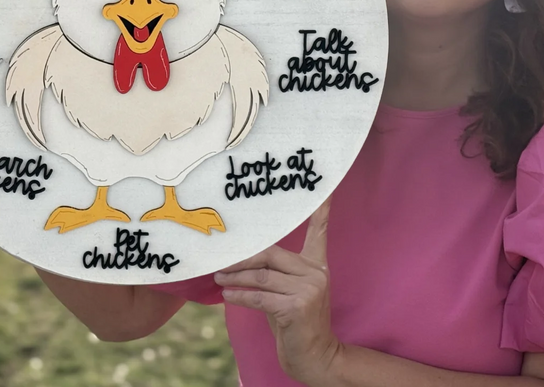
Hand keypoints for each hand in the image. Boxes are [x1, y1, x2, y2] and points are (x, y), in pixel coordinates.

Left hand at [215, 199, 339, 384]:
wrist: (314, 355)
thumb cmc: (295, 322)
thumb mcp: (287, 292)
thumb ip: (273, 272)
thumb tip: (239, 259)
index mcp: (317, 264)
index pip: (319, 230)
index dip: (320, 209)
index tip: (324, 188)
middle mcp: (316, 272)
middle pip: (271, 254)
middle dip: (242, 258)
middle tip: (220, 261)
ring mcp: (309, 289)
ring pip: (262, 276)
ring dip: (235, 278)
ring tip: (219, 278)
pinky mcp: (297, 307)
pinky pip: (260, 297)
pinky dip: (240, 296)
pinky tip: (227, 295)